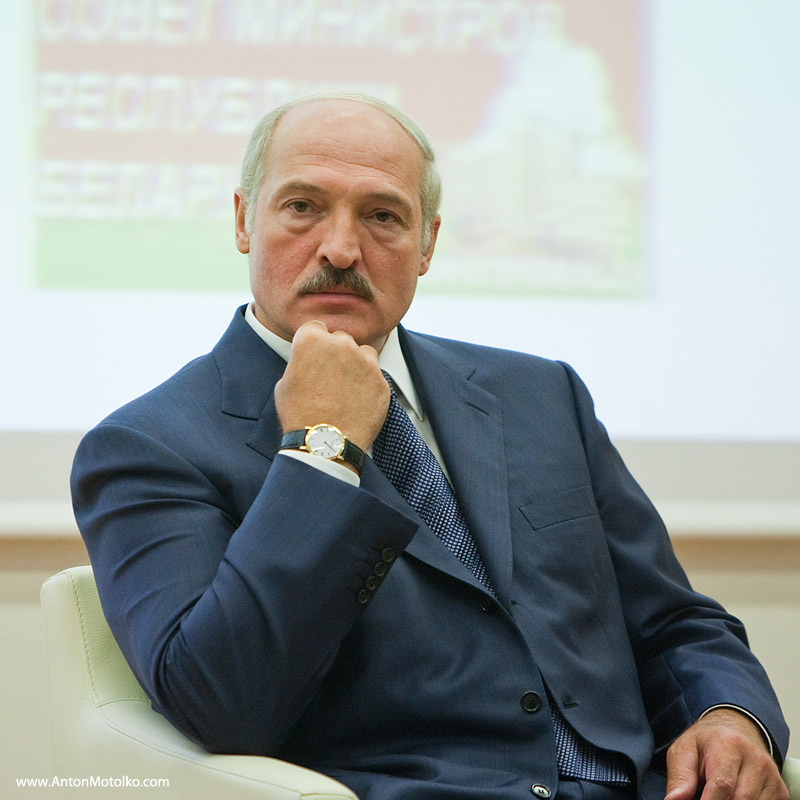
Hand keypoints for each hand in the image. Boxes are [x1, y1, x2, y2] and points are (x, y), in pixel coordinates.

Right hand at [275, 320, 389, 453]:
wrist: (326, 443)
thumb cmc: (300, 415)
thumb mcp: (285, 383)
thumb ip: (301, 362)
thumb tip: (309, 361)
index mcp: (312, 339)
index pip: (316, 327)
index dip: (314, 342)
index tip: (314, 356)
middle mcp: (341, 343)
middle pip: (341, 338)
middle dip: (336, 352)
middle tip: (330, 376)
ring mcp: (365, 361)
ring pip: (363, 353)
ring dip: (356, 364)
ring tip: (345, 389)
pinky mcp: (381, 380)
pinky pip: (375, 375)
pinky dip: (368, 384)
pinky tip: (357, 401)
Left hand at [665, 708, 786, 799]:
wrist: (735, 731)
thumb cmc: (707, 743)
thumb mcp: (685, 751)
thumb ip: (680, 777)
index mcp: (729, 745)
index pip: (722, 785)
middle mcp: (755, 760)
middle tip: (705, 795)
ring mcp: (772, 777)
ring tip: (717, 793)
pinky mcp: (780, 791)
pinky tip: (733, 796)